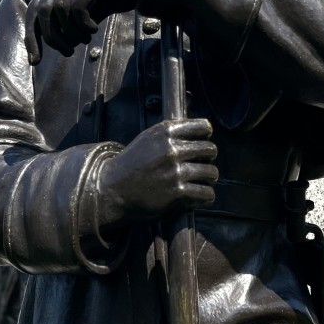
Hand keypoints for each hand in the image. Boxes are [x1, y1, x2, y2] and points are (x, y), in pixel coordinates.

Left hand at [25, 0, 151, 64]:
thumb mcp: (98, 4)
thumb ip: (80, 18)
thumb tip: (65, 43)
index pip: (34, 10)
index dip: (32, 36)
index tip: (35, 61)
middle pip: (41, 13)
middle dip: (52, 39)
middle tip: (68, 52)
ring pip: (58, 13)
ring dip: (72, 33)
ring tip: (88, 38)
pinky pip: (76, 10)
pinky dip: (83, 25)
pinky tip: (95, 27)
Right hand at [94, 119, 217, 224]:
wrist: (112, 189)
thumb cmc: (131, 164)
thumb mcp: (148, 138)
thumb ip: (171, 133)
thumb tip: (200, 130)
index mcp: (165, 132)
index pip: (203, 127)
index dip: (206, 135)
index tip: (204, 141)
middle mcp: (172, 149)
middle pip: (210, 150)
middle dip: (208, 158)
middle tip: (203, 164)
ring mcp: (176, 171)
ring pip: (211, 172)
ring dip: (209, 178)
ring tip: (202, 181)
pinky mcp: (177, 192)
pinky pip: (206, 193)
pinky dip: (206, 196)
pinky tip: (199, 195)